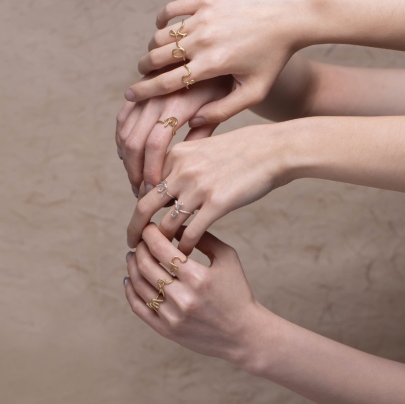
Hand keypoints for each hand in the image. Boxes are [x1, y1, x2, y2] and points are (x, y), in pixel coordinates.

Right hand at [116, 75, 232, 194]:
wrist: (229, 35)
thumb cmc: (241, 69)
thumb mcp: (239, 96)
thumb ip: (213, 122)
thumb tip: (188, 150)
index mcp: (181, 101)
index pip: (155, 144)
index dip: (151, 171)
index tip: (154, 190)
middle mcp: (159, 93)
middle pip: (133, 140)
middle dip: (134, 171)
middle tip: (141, 192)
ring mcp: (148, 87)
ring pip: (124, 129)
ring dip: (126, 158)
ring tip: (136, 178)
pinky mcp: (144, 84)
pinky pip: (123, 115)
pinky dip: (122, 138)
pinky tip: (129, 155)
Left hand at [124, 224, 263, 363]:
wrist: (244, 333)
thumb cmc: (237, 291)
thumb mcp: (227, 258)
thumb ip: (203, 238)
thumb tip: (176, 226)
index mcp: (198, 277)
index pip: (161, 249)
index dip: (150, 234)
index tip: (148, 226)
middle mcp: (182, 298)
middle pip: (146, 265)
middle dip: (139, 248)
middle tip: (141, 240)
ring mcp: (172, 316)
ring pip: (139, 285)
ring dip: (132, 266)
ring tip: (133, 255)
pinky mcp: (166, 330)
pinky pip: (139, 307)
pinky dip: (130, 291)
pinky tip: (130, 279)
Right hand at [125, 0, 312, 125]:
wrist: (291, 17)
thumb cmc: (274, 58)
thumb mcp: (254, 93)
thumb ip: (223, 111)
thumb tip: (193, 121)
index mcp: (211, 66)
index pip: (166, 82)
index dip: (143, 91)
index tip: (129, 95)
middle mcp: (202, 40)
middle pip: (156, 58)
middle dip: (144, 69)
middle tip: (142, 74)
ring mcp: (203, 17)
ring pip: (161, 35)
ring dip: (153, 48)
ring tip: (156, 56)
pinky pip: (172, 9)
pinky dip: (162, 20)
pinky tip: (163, 28)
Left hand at [127, 123, 292, 251]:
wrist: (273, 149)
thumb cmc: (242, 149)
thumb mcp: (205, 147)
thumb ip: (183, 163)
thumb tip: (168, 183)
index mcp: (176, 154)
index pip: (146, 186)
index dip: (142, 207)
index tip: (141, 220)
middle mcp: (182, 170)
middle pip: (145, 206)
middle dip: (135, 229)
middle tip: (131, 244)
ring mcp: (198, 187)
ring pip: (166, 224)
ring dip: (159, 244)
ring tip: (157, 256)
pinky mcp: (217, 203)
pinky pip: (191, 233)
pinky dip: (183, 248)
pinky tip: (183, 256)